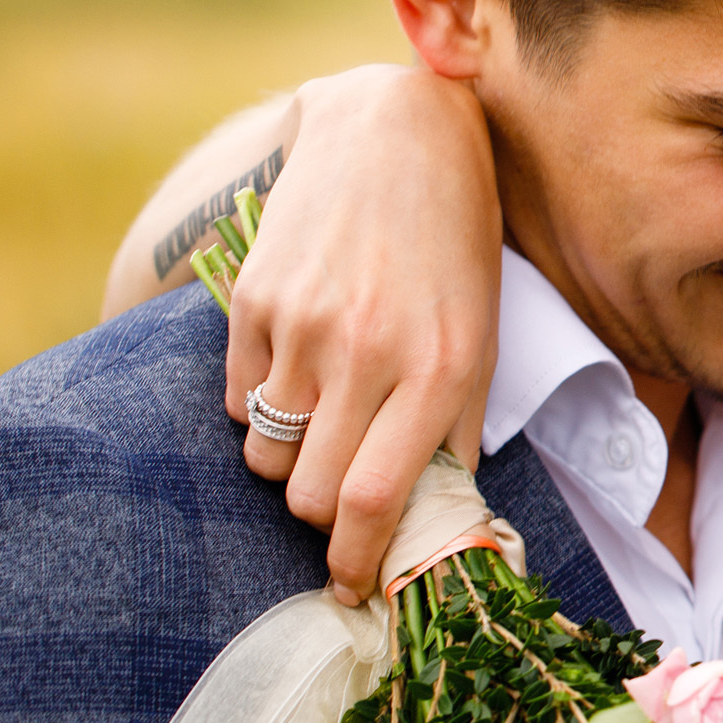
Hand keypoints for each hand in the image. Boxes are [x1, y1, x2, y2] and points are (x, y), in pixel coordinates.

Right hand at [225, 64, 502, 602]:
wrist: (396, 134)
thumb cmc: (454, 246)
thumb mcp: (482, 333)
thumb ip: (454, 426)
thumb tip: (431, 521)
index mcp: (443, 365)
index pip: (383, 500)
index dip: (360, 562)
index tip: (352, 588)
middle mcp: (371, 350)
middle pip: (312, 496)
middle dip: (323, 516)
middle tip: (343, 495)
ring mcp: (306, 324)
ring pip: (268, 458)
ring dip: (291, 460)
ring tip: (326, 415)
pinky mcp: (254, 301)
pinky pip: (239, 403)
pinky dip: (263, 407)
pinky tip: (299, 363)